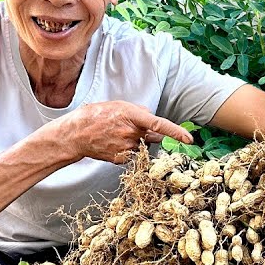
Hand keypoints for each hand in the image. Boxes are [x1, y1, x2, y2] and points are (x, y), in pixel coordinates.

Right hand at [51, 101, 193, 163]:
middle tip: (135, 128)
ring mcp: (126, 148)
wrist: (75, 134)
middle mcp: (131, 133)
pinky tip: (114, 143)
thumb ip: (138, 111)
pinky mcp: (121, 159)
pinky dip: (129, 149)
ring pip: (143, 146)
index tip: (188, 138)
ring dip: (138, 141)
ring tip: (118, 134)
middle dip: (153, 133)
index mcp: (131, 116)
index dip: (175, 132)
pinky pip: (133, 154)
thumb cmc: (95, 116)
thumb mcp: (118, 105)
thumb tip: (151, 117)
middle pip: (154, 136)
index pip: (159, 125)